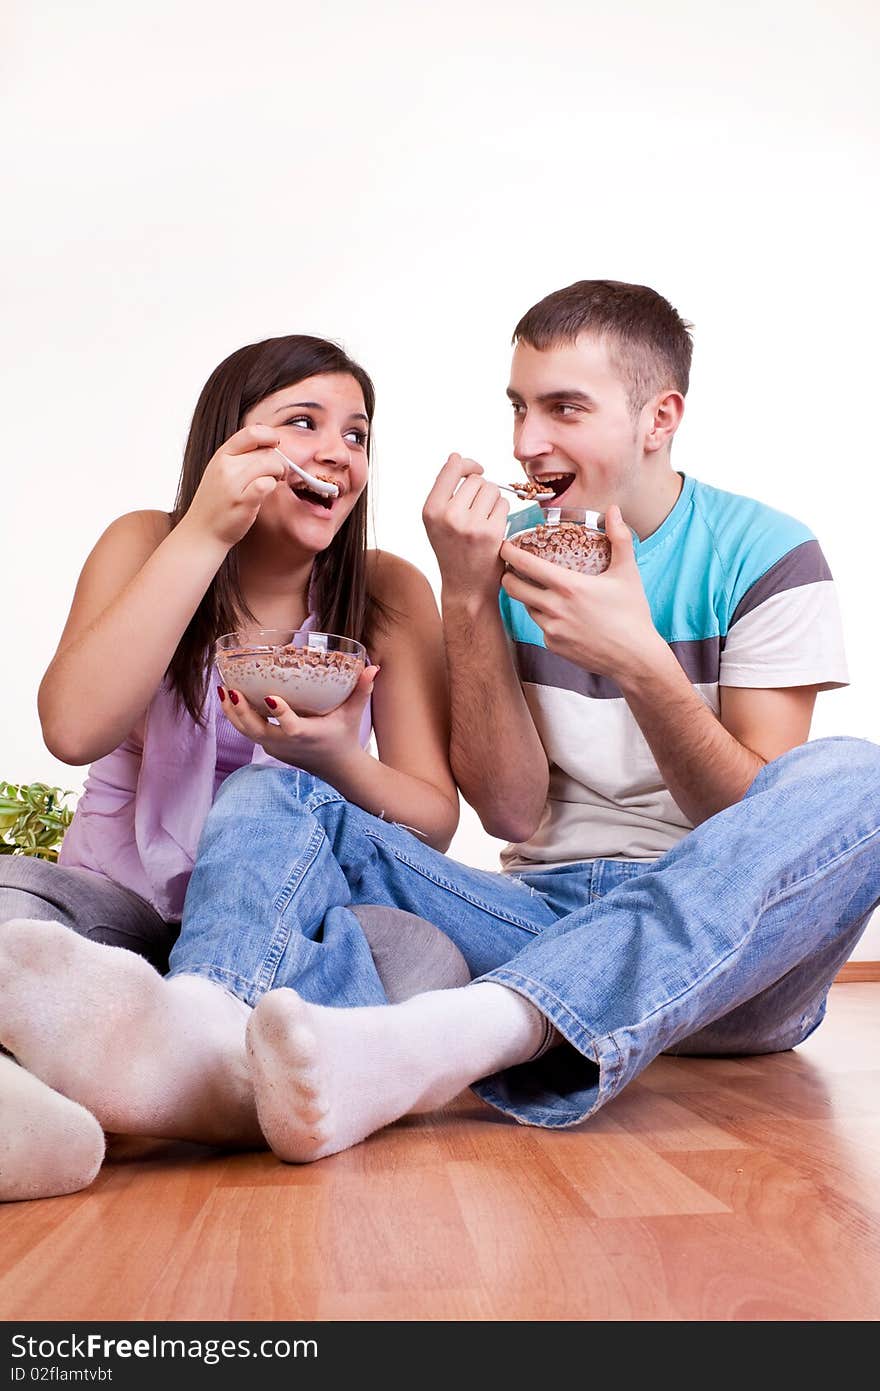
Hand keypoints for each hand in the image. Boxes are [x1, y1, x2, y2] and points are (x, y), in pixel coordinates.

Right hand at [184, 425, 286, 548]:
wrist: (202, 531)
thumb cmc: (216, 503)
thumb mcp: (221, 471)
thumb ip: (241, 456)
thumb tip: (270, 444)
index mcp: (222, 455)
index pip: (252, 432)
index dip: (270, 436)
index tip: (276, 446)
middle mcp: (226, 466)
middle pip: (267, 451)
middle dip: (279, 461)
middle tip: (279, 473)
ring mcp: (233, 484)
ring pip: (271, 464)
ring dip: (280, 473)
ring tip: (274, 482)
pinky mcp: (242, 502)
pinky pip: (267, 484)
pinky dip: (272, 486)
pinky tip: (267, 492)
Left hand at [218, 664, 379, 774]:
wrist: (335, 767)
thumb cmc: (343, 735)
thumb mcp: (353, 714)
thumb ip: (362, 690)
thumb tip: (373, 667)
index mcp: (309, 734)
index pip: (292, 727)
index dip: (280, 714)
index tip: (270, 697)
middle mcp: (288, 743)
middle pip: (258, 731)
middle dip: (242, 712)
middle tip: (231, 690)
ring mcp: (276, 747)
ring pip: (247, 732)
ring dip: (232, 713)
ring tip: (223, 690)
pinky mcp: (269, 746)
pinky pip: (247, 732)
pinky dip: (236, 717)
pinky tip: (227, 697)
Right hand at [422, 453, 509, 600]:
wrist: (465, 587)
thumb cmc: (453, 551)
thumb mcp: (437, 521)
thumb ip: (444, 491)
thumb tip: (456, 457)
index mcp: (431, 510)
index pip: (452, 468)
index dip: (467, 464)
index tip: (475, 469)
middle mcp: (448, 516)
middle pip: (476, 480)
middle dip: (481, 490)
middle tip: (477, 512)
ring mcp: (470, 524)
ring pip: (492, 490)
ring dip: (493, 501)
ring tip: (484, 520)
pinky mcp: (491, 532)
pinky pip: (503, 504)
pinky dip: (502, 513)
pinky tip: (494, 528)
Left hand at [499, 506, 664, 681]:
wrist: (635, 658)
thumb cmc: (633, 614)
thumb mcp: (627, 573)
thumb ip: (619, 539)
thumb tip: (615, 510)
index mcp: (569, 586)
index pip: (526, 565)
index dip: (509, 553)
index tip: (504, 545)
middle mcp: (554, 608)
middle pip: (512, 588)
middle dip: (508, 575)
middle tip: (512, 568)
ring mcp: (551, 630)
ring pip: (526, 607)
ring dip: (527, 596)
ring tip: (538, 588)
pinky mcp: (553, 646)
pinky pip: (540, 626)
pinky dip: (544, 617)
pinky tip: (559, 613)